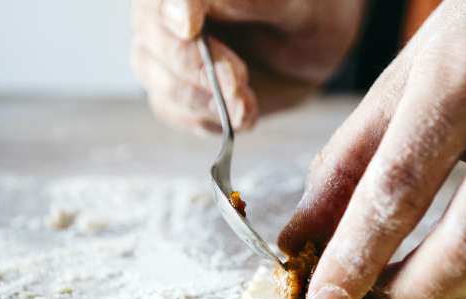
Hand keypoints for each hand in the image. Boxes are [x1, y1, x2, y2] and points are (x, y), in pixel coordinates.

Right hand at [131, 0, 363, 132]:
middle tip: (240, 84)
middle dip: (198, 68)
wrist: (311, 58)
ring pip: (158, 78)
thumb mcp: (295, 9)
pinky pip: (172, 109)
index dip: (175, 11)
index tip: (191, 27)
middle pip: (155, 39)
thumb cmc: (306, 21)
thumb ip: (251, 1)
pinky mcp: (174, 90)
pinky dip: (206, 119)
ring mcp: (164, 51)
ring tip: (248, 105)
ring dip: (204, 100)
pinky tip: (241, 114)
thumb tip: (197, 5)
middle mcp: (168, 11)